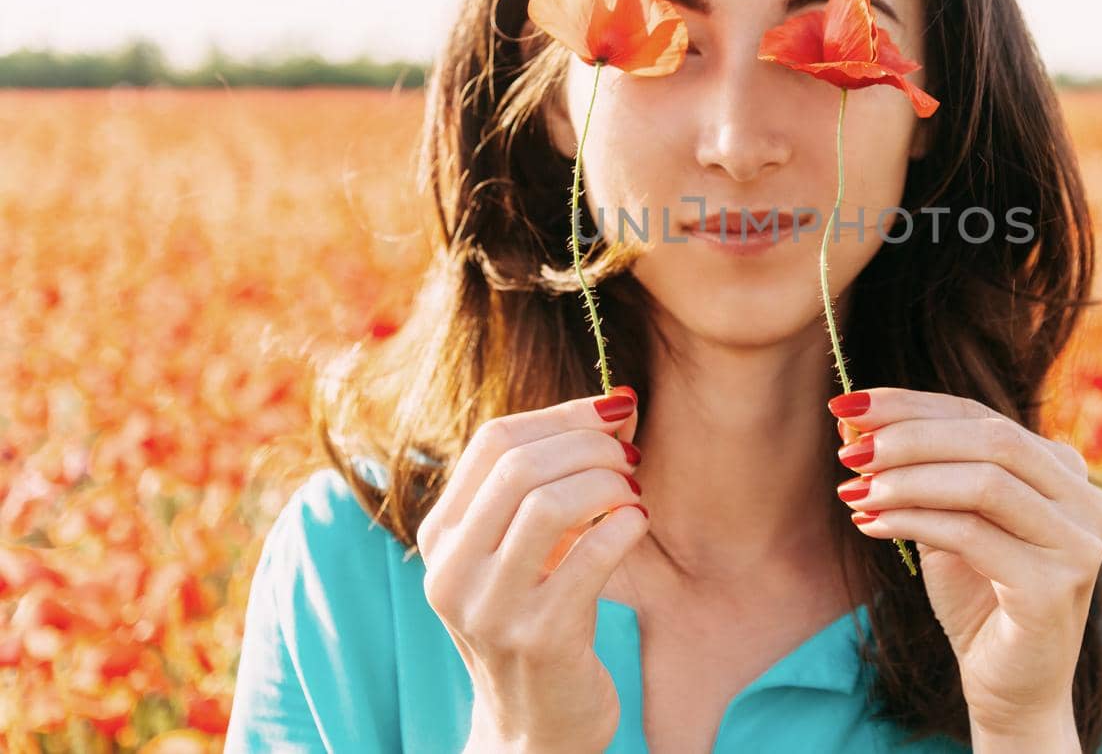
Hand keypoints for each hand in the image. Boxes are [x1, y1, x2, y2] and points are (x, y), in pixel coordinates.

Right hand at [417, 387, 647, 753]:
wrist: (533, 729)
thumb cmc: (539, 618)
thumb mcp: (530, 547)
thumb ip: (558, 476)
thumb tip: (620, 402)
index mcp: (441, 535)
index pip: (493, 440)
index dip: (563, 414)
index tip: (615, 411)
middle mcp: (452, 569)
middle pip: (519, 464)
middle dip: (589, 445)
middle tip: (631, 456)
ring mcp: (491, 608)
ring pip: (549, 503)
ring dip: (607, 483)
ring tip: (633, 492)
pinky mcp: (539, 640)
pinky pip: (590, 558)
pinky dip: (623, 527)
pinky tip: (638, 523)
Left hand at [830, 387, 1101, 738]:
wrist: (1010, 686)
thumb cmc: (977, 596)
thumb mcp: (945, 518)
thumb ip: (917, 470)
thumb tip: (854, 417)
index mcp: (1064, 471)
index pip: (981, 415)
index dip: (911, 405)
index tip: (847, 404)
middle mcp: (1086, 500)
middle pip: (990, 439)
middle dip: (908, 436)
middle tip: (848, 450)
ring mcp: (1079, 543)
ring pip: (983, 482)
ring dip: (906, 480)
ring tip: (854, 490)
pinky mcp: (1056, 587)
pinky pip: (972, 535)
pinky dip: (913, 522)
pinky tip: (871, 525)